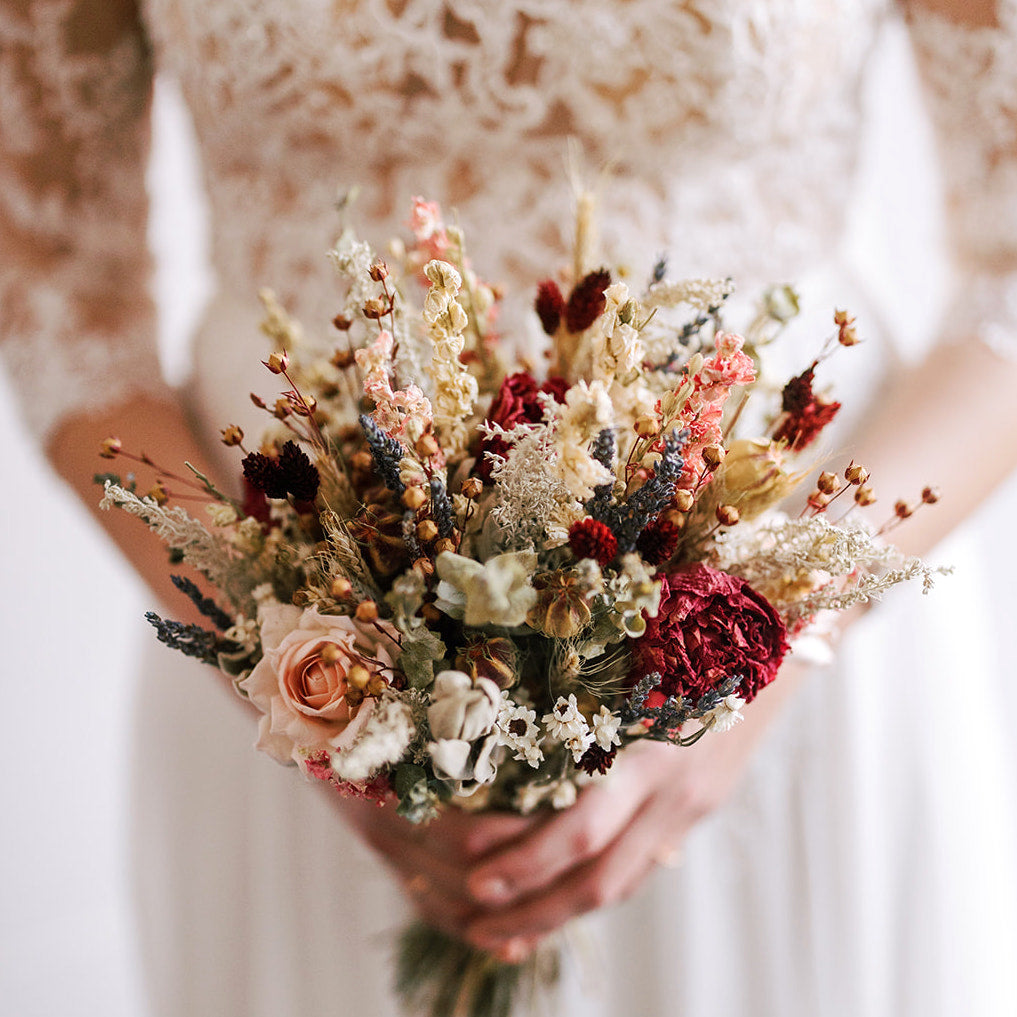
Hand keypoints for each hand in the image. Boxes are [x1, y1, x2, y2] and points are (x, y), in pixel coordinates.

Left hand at [338, 660, 808, 959]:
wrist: (778, 645)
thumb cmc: (688, 633)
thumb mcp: (636, 659)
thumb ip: (582, 701)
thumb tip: (495, 733)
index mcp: (653, 747)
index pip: (584, 827)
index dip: (525, 857)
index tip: (468, 868)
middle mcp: (675, 789)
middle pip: (600, 875)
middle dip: (531, 906)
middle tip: (470, 918)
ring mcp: (691, 807)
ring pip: (620, 883)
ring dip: (556, 914)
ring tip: (499, 931)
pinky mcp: (696, 811)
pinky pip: (639, 865)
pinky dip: (591, 890)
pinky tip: (551, 903)